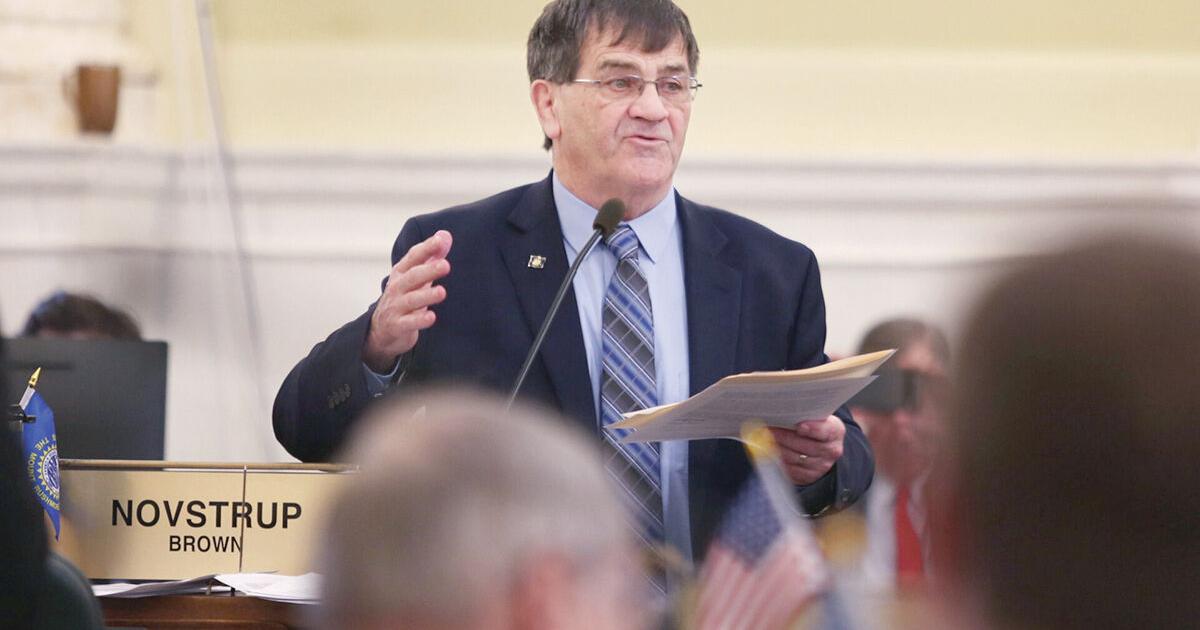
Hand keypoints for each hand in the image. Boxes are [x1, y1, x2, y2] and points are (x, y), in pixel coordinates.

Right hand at [363, 230, 451, 371]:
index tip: (440, 240)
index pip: (413, 258)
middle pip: (412, 277)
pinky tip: (431, 317)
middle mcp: (397, 288)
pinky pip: (408, 323)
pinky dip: (419, 320)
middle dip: (428, 270)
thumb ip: (431, 257)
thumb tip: (446, 235)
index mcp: (401, 273)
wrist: (382, 329)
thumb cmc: (403, 297)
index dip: (426, 249)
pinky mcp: (397, 326)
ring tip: (442, 292)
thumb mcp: (415, 277)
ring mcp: (395, 307)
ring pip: (411, 300)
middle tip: (446, 265)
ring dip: (427, 295)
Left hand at [767, 415, 844, 484]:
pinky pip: (789, 469)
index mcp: (835, 431)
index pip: (825, 431)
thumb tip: (784, 409)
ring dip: (777, 447)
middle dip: (783, 436)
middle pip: (804, 445)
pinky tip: (769, 450)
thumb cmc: (815, 425)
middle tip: (769, 428)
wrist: (822, 446)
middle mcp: (831, 451)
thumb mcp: (817, 416)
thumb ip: (807, 414)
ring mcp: (821, 466)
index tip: (799, 426)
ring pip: (793, 457)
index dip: (812, 429)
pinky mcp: (808, 476)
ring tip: (765, 437)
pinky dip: (777, 459)